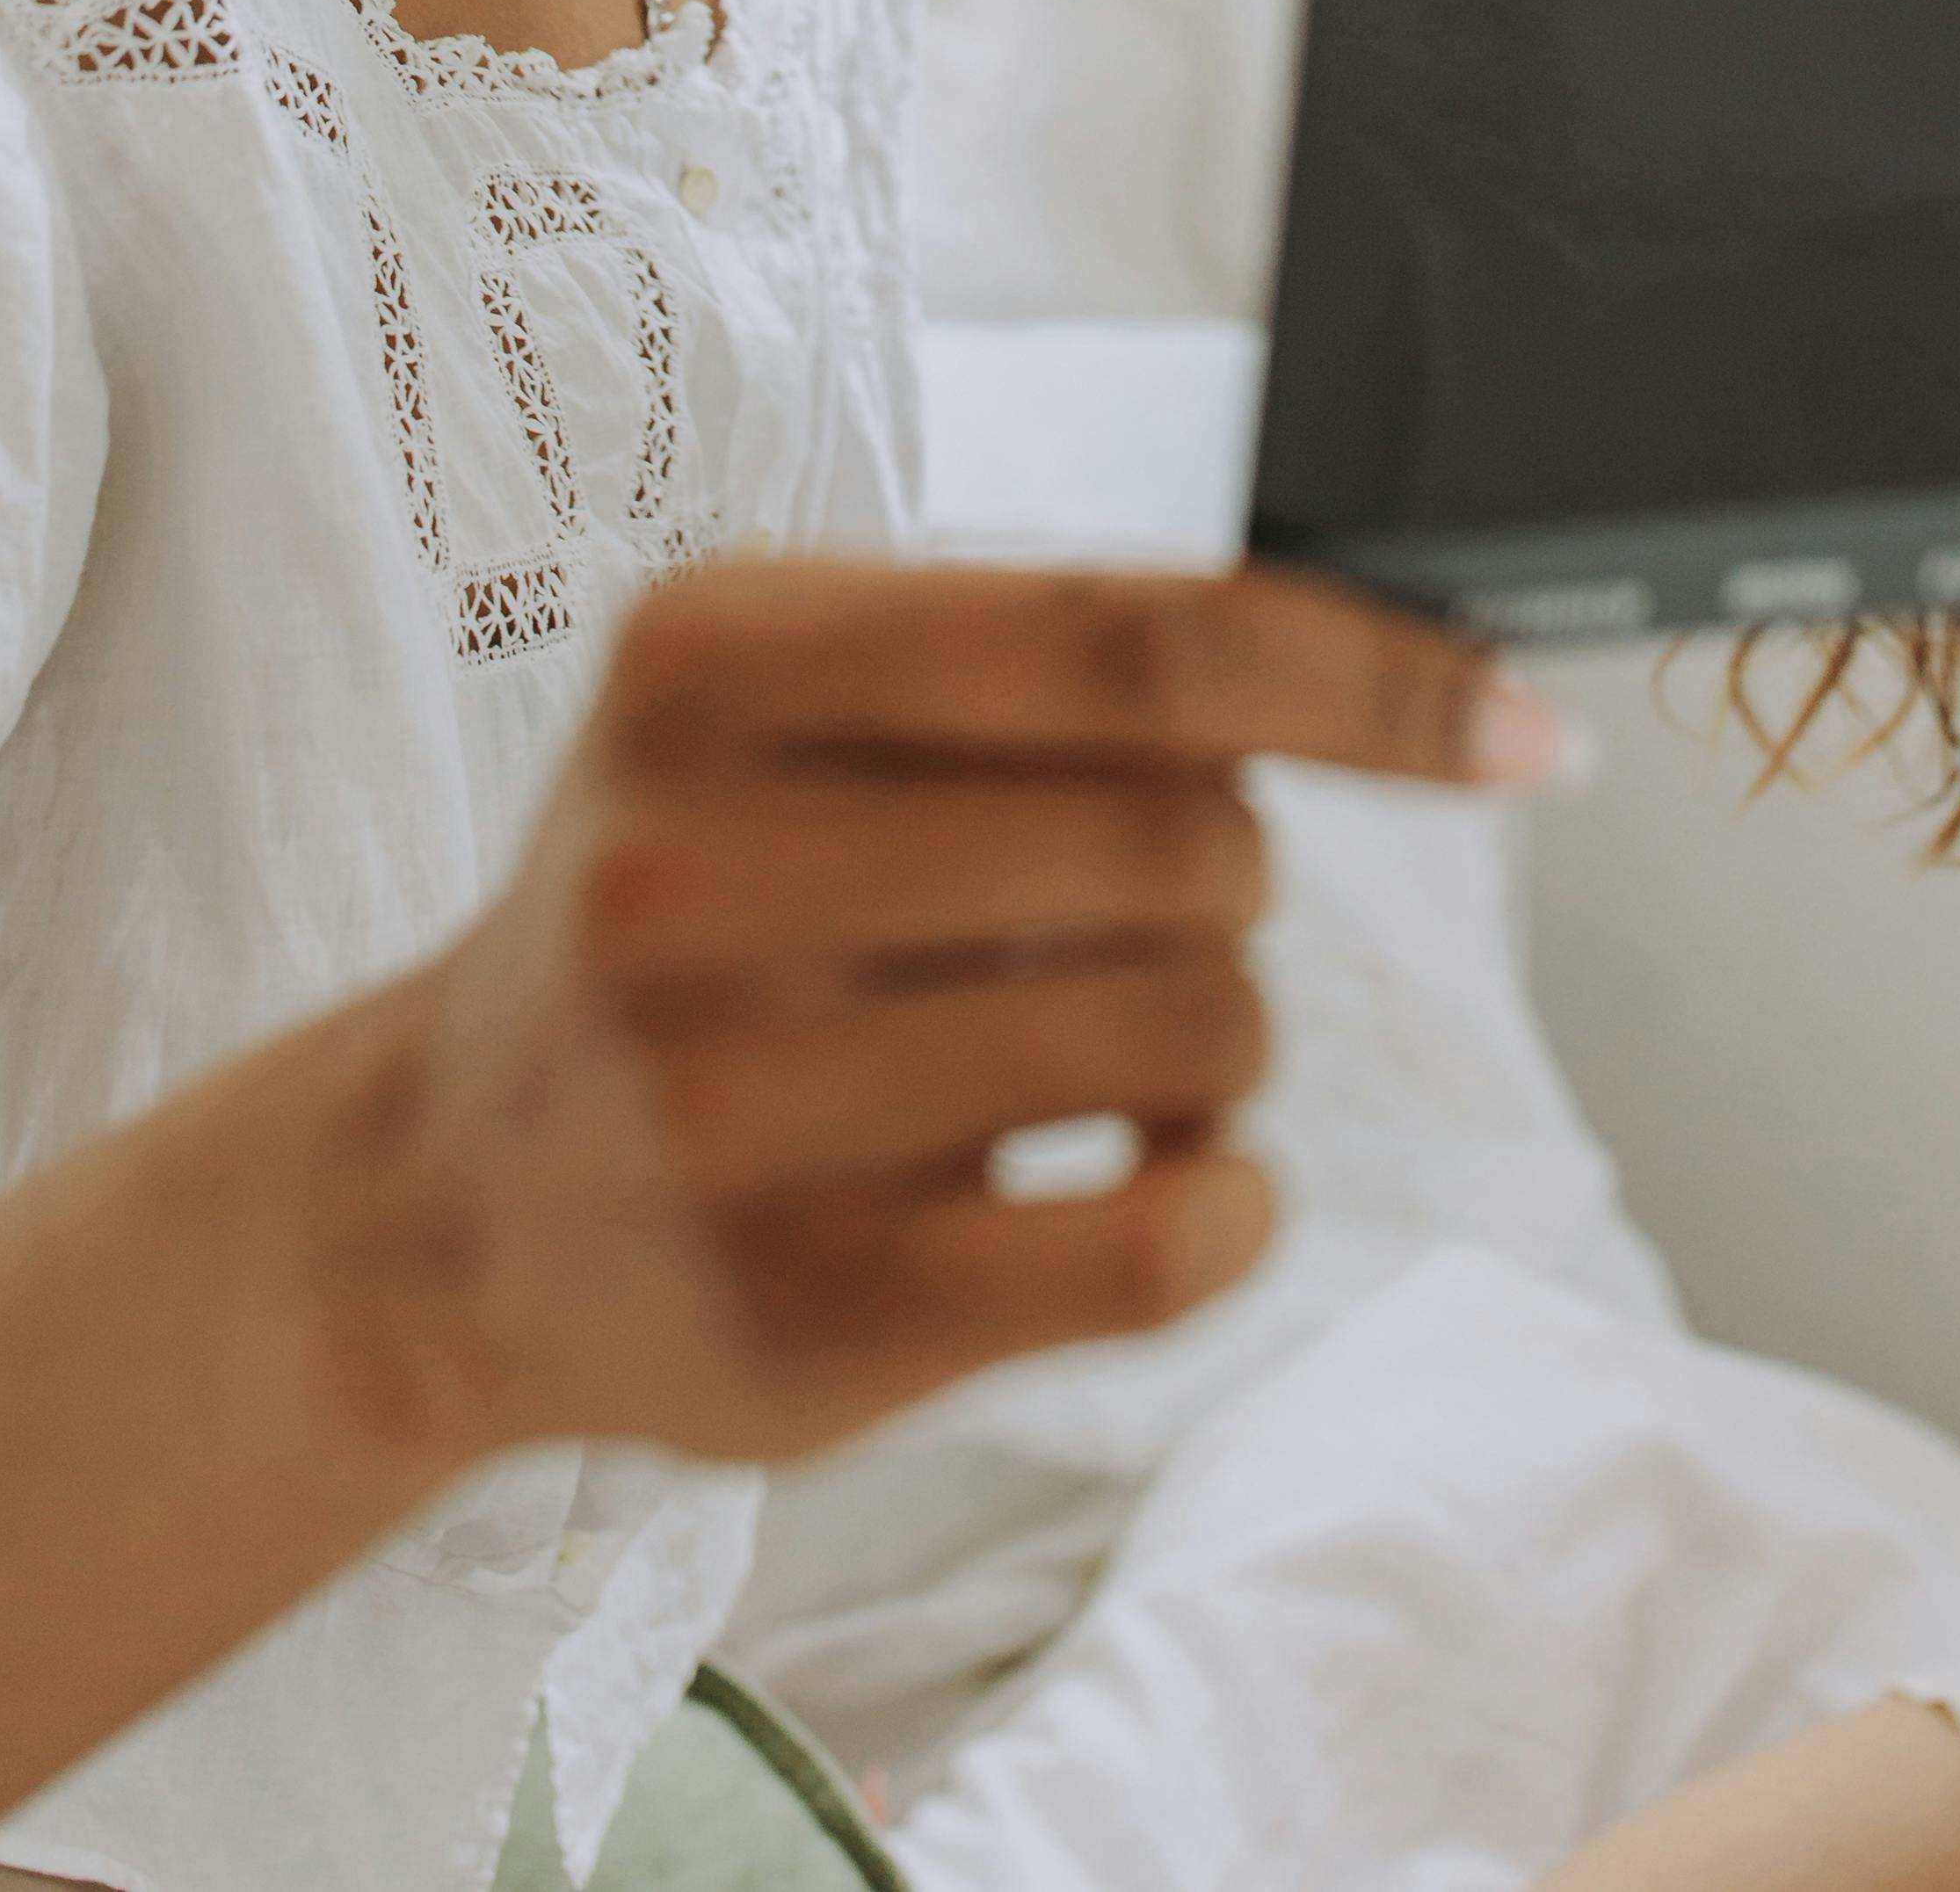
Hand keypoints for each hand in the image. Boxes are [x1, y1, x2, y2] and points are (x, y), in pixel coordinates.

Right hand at [338, 551, 1530, 1474]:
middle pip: (1192, 837)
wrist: (434, 1199)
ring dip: (1222, 1037)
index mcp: (713, 655)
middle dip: (1234, 873)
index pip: (1137, 639)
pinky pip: (1172, 1240)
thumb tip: (1387, 675)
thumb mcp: (777, 704)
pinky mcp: (804, 1320)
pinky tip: (1146, 1176)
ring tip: (1097, 1053)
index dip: (1369, 681)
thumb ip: (1034, 656)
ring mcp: (736, 1109)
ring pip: (1202, 1026)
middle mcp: (695, 867)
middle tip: (1130, 910)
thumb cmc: (685, 909)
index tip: (1525, 727)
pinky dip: (1228, 1197)